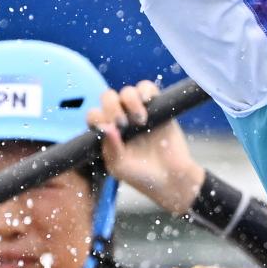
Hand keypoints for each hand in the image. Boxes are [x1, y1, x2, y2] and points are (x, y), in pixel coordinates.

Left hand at [90, 81, 204, 214]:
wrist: (172, 179)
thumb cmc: (142, 176)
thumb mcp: (119, 166)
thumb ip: (110, 148)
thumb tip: (105, 127)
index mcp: (107, 133)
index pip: (94, 115)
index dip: (98, 118)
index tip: (111, 130)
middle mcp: (121, 120)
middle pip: (108, 98)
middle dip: (112, 107)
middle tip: (123, 124)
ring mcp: (139, 112)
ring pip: (127, 92)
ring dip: (129, 101)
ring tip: (140, 120)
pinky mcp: (158, 107)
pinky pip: (148, 88)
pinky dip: (145, 90)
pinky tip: (147, 101)